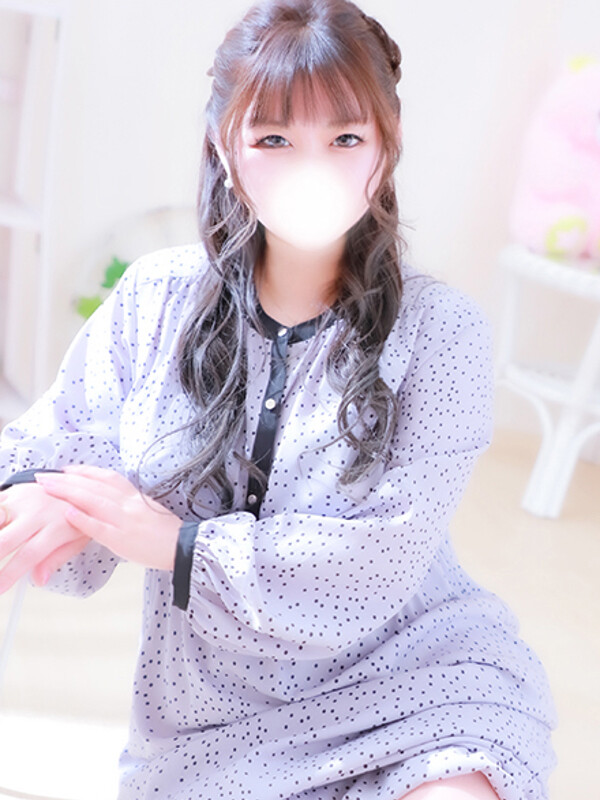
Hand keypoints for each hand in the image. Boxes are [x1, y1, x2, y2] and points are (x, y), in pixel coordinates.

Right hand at [0, 483, 89, 593]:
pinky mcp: (12, 492)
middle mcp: (38, 512)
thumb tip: (39, 581)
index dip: (10, 574)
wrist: (76, 488)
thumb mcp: (75, 541)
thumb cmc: (75, 519)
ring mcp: (23, 500)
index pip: (29, 555)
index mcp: (56, 528)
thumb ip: (55, 560)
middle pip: (5, 538)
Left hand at [34, 465, 180, 571]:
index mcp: (134, 496)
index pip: (106, 477)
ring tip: (47, 487)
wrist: (184, 547)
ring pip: (92, 500)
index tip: (65, 469)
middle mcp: (128, 503)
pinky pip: (99, 527)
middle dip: (65, 479)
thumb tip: (110, 502)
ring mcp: (124, 519)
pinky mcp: (122, 538)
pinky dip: (82, 519)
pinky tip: (67, 513)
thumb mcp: (148, 510)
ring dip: (67, 492)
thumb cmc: (166, 533)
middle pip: (93, 485)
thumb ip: (128, 504)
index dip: (83, 471)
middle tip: (42, 475)